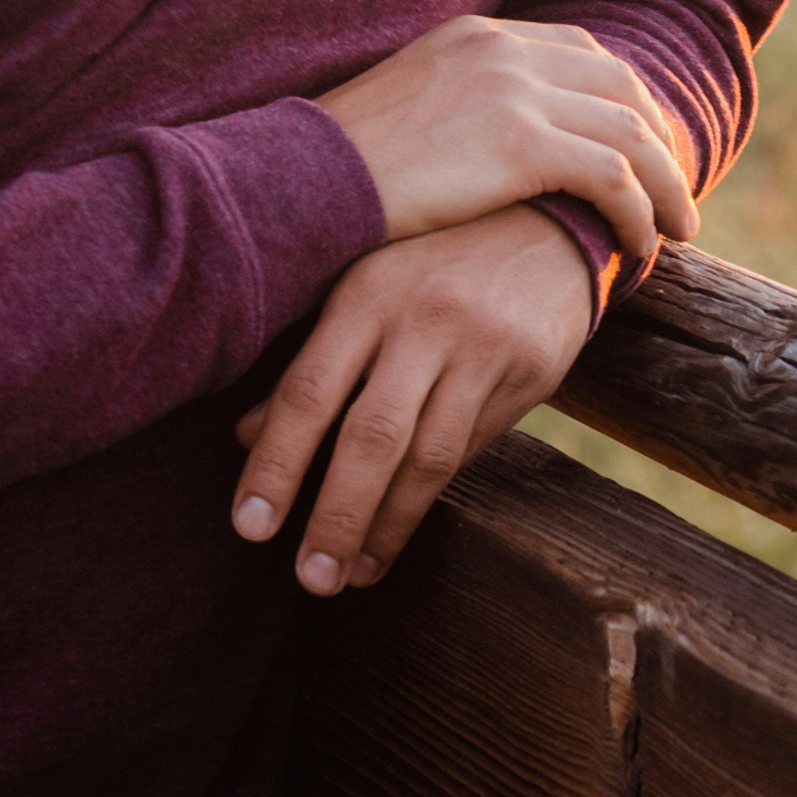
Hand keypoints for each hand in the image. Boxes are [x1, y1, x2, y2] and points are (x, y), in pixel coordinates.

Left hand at [227, 205, 595, 593]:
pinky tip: (400, 528)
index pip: (308, 391)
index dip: (275, 463)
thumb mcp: (367, 287)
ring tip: (353, 574)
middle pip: (371, 436)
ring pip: (428, 456)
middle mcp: (423, 317)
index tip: (250, 526)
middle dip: (335, 516)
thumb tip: (246, 436)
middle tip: (309, 579)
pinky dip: (432, 496)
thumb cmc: (434, 259)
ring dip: (386, 525)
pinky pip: (474, 446)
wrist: (550, 217)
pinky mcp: (529, 369)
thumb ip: (315, 360)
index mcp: (367, 292)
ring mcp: (481, 345)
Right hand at [312, 15, 694, 262]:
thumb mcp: (405, 111)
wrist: (302, 180)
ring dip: (664, 184)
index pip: (582, 55)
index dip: (624, 103)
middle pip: (620, 85)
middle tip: (675, 192)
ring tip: (677, 231)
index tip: (642, 149)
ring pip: (630, 132)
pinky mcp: (521, 142)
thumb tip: (489, 149)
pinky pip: (612, 175)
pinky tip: (639, 247)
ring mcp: (515, 90)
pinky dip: (639, 212)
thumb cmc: (338, 167)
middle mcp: (504, 48)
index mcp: (477, 34)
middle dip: (658, 140)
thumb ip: (458, 109)